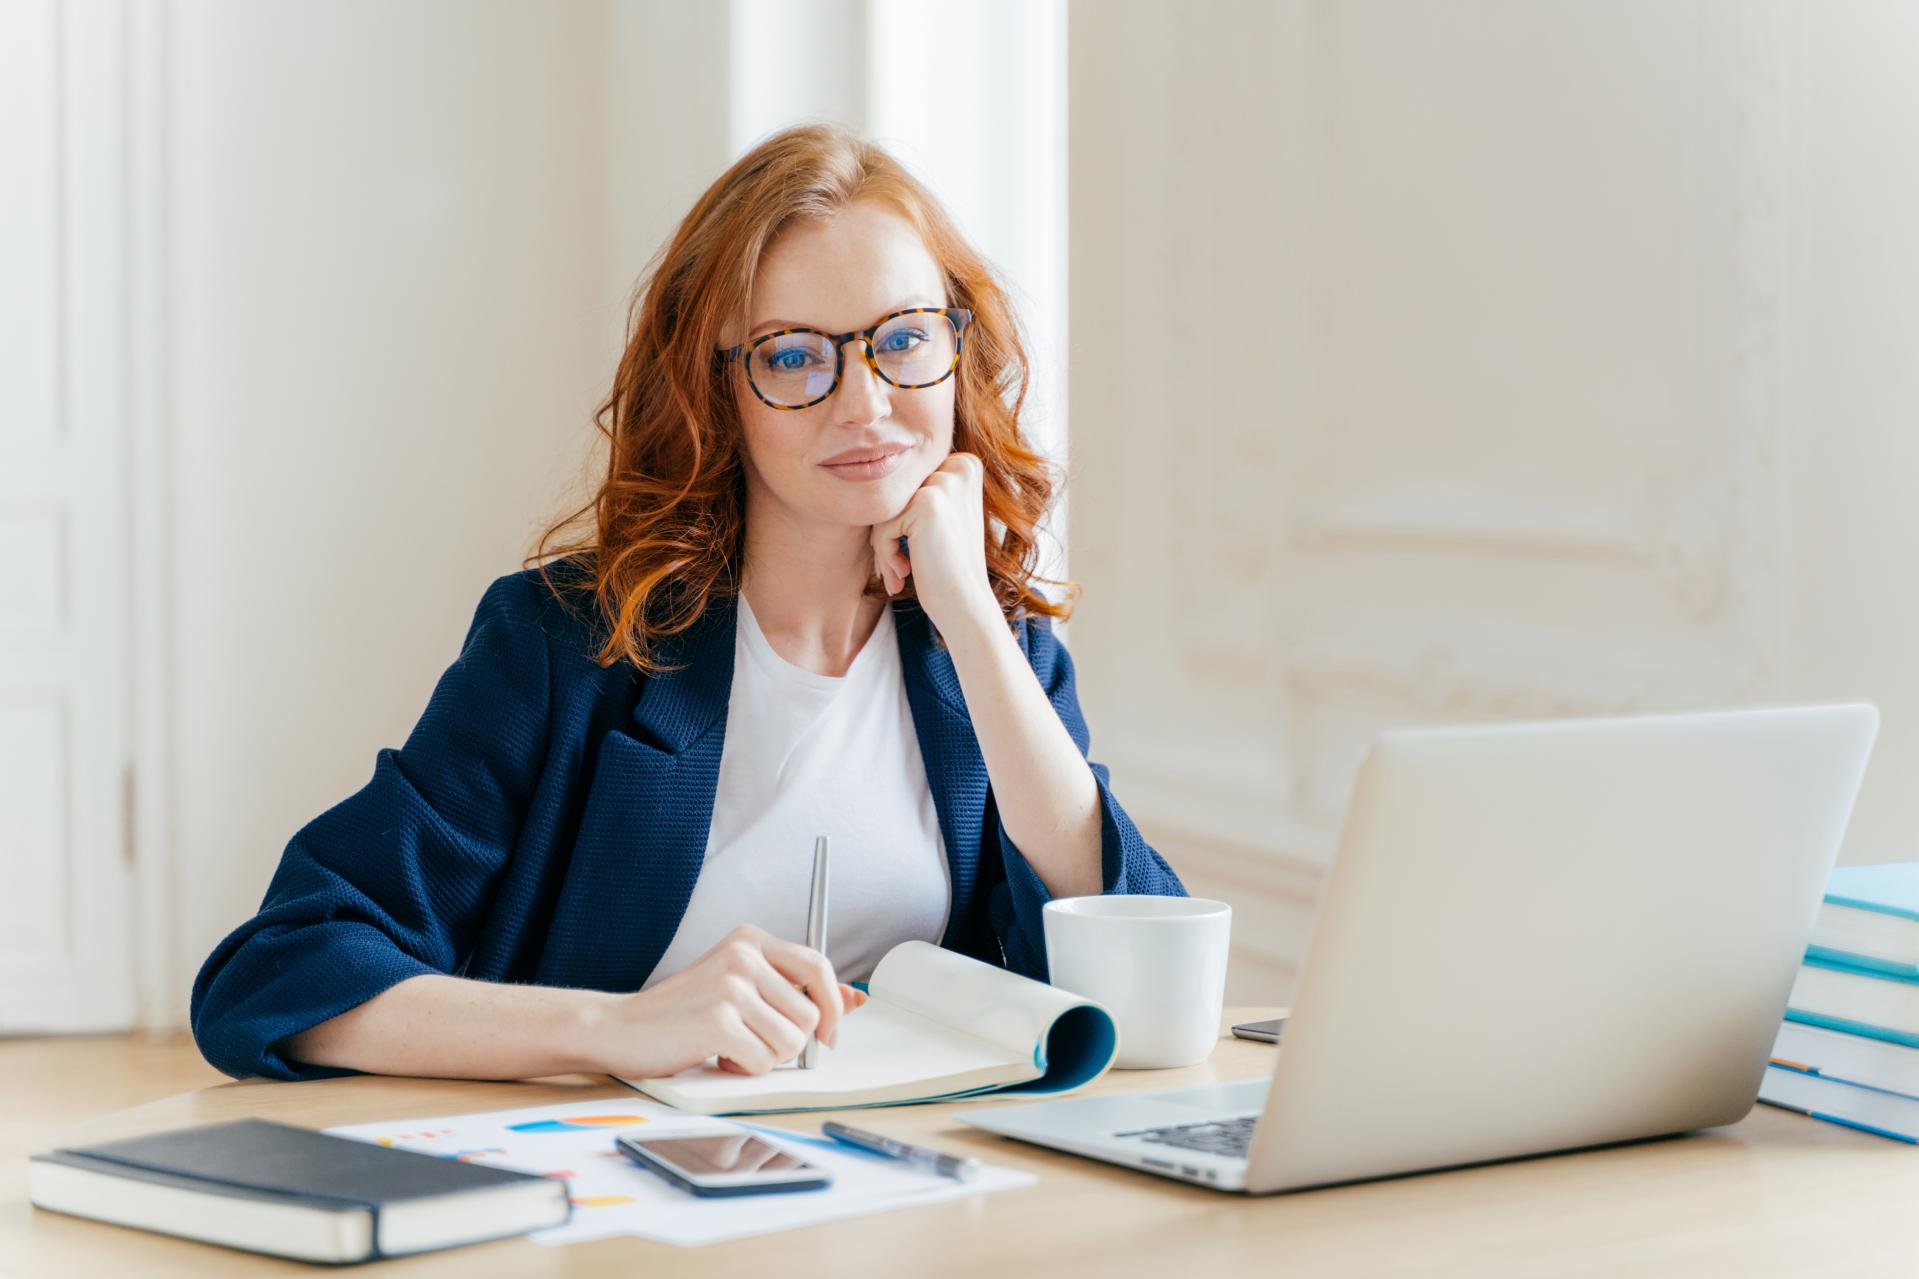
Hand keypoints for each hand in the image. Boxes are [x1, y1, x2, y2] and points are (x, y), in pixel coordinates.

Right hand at [588, 924, 867, 1077]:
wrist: (619, 1027)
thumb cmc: (683, 1013)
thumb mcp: (741, 988)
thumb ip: (794, 991)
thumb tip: (856, 998)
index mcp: (750, 939)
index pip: (818, 967)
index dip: (832, 1006)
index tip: (828, 1034)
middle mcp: (743, 955)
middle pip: (810, 1014)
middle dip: (791, 1043)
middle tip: (755, 1042)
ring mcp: (731, 986)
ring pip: (792, 1042)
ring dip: (766, 1057)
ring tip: (730, 1045)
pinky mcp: (719, 1021)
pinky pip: (763, 1061)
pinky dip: (744, 1069)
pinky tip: (716, 1055)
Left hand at [869, 451, 1000, 635]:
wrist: (967, 605)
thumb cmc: (950, 568)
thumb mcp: (942, 518)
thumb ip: (917, 491)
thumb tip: (869, 472)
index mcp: (965, 465)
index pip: (907, 484)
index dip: (900, 520)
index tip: (908, 550)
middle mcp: (958, 467)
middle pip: (896, 495)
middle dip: (888, 534)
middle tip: (897, 569)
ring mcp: (944, 483)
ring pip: (886, 510)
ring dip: (884, 547)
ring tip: (898, 574)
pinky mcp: (927, 504)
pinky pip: (883, 525)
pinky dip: (885, 553)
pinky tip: (905, 573)